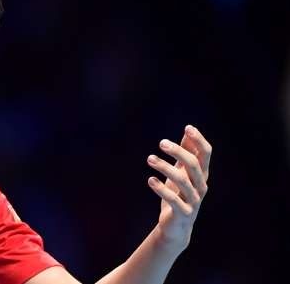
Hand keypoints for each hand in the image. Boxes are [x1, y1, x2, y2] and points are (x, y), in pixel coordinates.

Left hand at [146, 125, 211, 250]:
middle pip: (193, 164)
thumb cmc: (179, 195)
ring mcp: (193, 200)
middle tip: (161, 143)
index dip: (199, 140)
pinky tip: (150, 180)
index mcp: (201, 174)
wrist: (177, 227)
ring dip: (164, 167)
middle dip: (178, 151)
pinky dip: (161, 189)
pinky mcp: (183, 213)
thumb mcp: (182, 173)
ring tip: (149, 159)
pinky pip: (173, 199)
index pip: (205, 154)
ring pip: (182, 180)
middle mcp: (201, 186)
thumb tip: (188, 131)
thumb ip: (186, 153)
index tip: (188, 127)